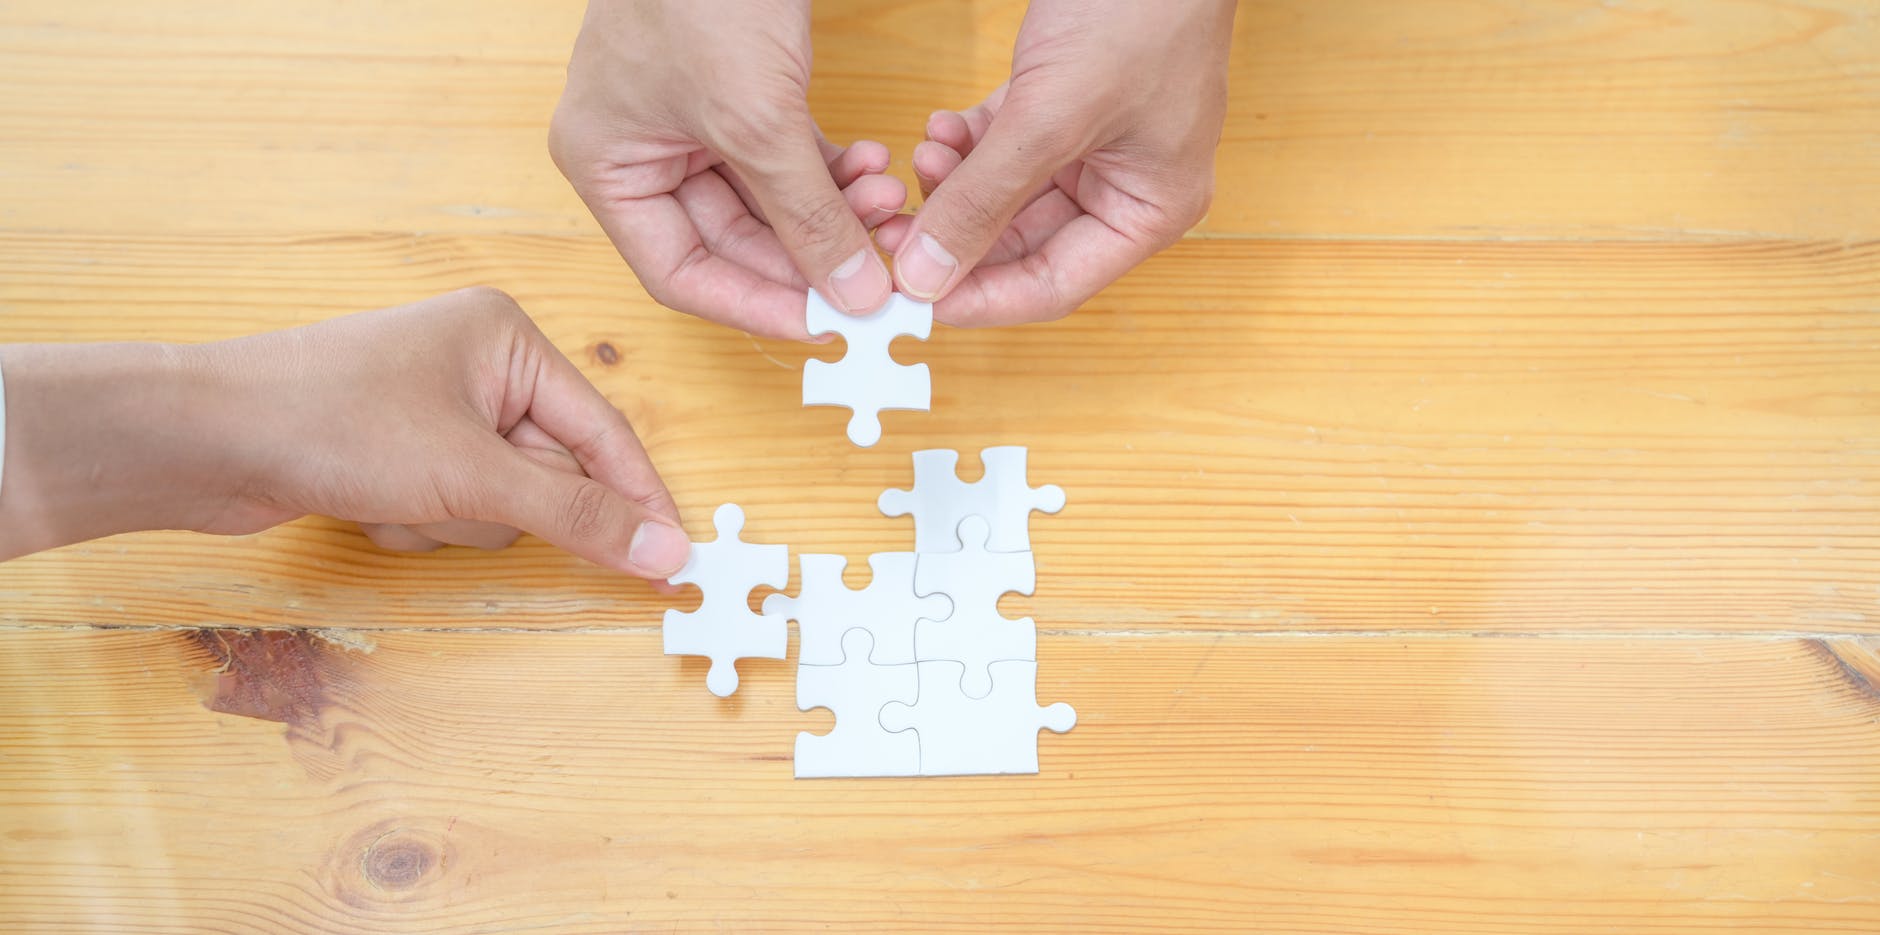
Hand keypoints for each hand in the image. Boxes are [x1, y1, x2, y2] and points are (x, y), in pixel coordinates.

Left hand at [0, 288, 691, 578]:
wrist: (199, 440)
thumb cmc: (332, 424)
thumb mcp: (471, 475)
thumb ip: (576, 515)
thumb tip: (663, 552)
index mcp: (507, 338)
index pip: (604, 431)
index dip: (639, 499)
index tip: (674, 562)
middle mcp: (477, 365)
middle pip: (548, 472)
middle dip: (498, 504)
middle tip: (455, 502)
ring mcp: (434, 410)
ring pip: (497, 502)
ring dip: (451, 520)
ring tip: (394, 497)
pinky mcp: (396, 452)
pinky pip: (447, 509)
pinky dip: (414, 523)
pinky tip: (365, 505)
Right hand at [550, 0, 907, 338]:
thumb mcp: (758, 120)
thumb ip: (807, 217)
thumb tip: (853, 297)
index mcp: (608, 165)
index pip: (682, 274)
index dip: (757, 307)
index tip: (829, 327)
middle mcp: (640, 151)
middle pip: (734, 243)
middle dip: (812, 253)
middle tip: (881, 270)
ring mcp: (688, 121)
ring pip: (770, 203)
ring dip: (834, 212)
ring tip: (891, 206)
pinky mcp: (737, 94)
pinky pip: (789, 160)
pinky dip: (834, 172)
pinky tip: (877, 171)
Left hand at [876, 0, 1236, 325]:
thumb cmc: (1140, 11)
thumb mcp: (1051, 118)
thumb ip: (985, 201)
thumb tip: (926, 275)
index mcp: (1149, 211)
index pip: (1052, 287)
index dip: (979, 298)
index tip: (911, 296)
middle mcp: (1125, 189)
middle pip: (1021, 246)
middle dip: (957, 234)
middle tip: (894, 230)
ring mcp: (1095, 147)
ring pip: (1004, 198)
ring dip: (955, 185)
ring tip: (924, 155)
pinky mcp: (1065, 107)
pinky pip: (1002, 150)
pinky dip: (965, 146)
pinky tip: (938, 129)